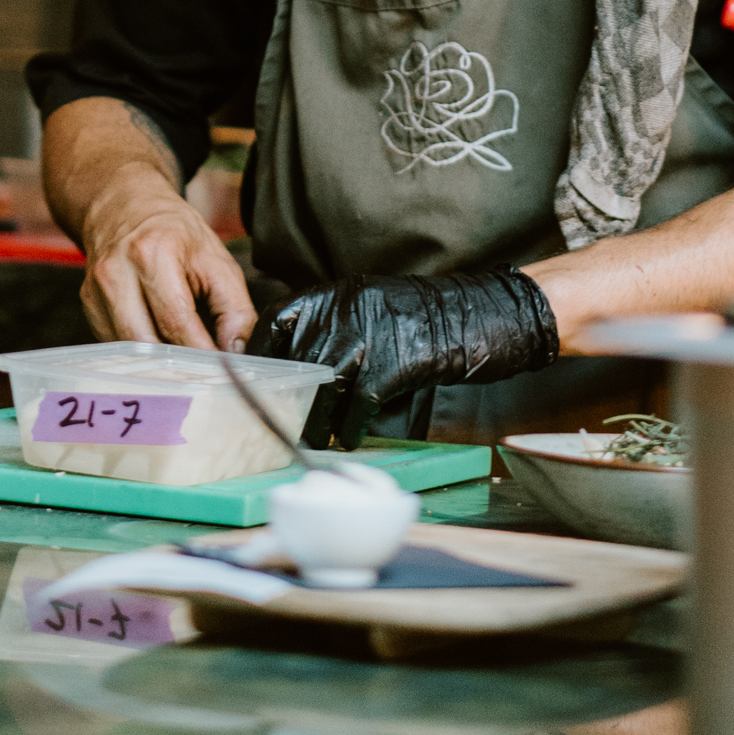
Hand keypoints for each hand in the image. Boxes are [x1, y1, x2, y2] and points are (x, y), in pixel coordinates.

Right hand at [78, 159, 255, 352]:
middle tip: (204, 372)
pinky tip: (158, 343)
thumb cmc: (174, 231)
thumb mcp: (216, 258)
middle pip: (147, 343)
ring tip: (183, 361)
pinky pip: (116, 344)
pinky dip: (140, 352)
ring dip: (158, 362)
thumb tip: (236, 351)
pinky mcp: (88, 304)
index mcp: (153, 254)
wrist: (124, 203)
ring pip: (129, 351)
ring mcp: (97, 290)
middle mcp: (117, 272)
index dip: (203, 354)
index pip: (177, 323)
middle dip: (179, 364)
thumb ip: (234, 307)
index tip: (222, 371)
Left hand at [248, 266, 557, 448]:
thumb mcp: (371, 304)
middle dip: (288, 397)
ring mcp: (366, 340)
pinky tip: (348, 439)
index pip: (277, 321)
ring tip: (311, 440)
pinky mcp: (390, 368)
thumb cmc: (424, 315)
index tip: (255, 381)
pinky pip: (356, 408)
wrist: (478, 313)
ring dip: (314, 421)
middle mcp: (343, 313)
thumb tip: (301, 363)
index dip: (261, 354)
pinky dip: (349, 429)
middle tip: (281, 422)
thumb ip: (335, 324)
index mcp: (336, 294)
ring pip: (321, 390)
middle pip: (296, 363)